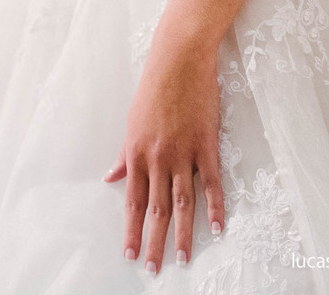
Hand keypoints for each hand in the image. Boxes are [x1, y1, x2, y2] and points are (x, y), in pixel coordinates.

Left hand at [104, 30, 222, 273]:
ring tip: (183, 259)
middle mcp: (157, 157)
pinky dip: (214, 207)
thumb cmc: (153, 89)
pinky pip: (211, 182)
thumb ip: (124, 154)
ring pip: (182, 202)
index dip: (131, 229)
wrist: (178, 60)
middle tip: (153, 268)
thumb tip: (111, 177)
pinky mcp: (207, 144)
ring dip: (182, 233)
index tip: (130, 253)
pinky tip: (216, 227)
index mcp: (136, 153)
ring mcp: (183, 152)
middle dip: (153, 241)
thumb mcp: (132, 122)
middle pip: (155, 208)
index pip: (132, 200)